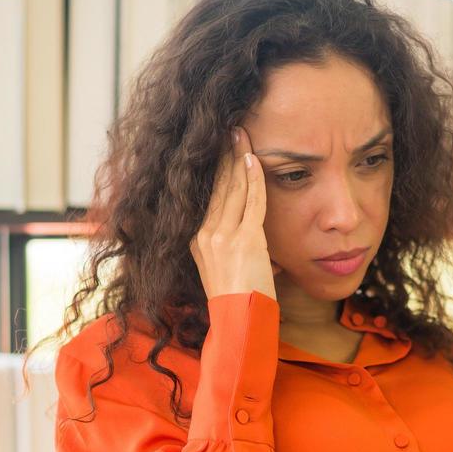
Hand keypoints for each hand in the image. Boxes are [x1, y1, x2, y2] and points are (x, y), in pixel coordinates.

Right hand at [190, 126, 281, 300]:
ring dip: (238, 159)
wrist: (240, 322)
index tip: (220, 146)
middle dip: (224, 155)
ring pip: (232, 189)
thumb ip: (234, 248)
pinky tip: (255, 160)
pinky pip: (251, 203)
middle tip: (231, 129)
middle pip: (217, 186)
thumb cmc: (239, 301)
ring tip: (242, 135)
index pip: (208, 195)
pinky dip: (254, 180)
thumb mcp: (227, 269)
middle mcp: (205, 235)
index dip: (215, 168)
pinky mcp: (244, 241)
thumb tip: (255, 240)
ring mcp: (223, 237)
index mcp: (197, 240)